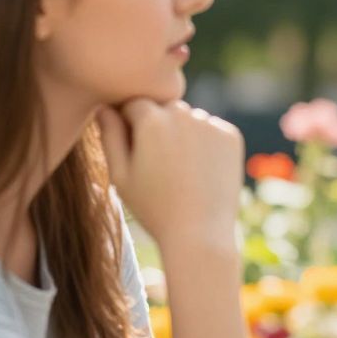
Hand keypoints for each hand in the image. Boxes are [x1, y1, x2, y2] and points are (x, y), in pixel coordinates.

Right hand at [96, 99, 241, 250]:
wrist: (200, 233)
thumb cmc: (153, 207)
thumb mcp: (120, 174)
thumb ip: (110, 136)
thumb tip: (104, 107)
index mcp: (151, 120)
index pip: (134, 104)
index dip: (130, 126)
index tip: (134, 152)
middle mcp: (184, 114)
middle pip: (164, 107)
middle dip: (157, 125)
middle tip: (158, 163)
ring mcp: (211, 124)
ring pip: (189, 118)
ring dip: (182, 132)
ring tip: (179, 170)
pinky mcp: (231, 136)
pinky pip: (211, 129)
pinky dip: (205, 142)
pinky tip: (199, 170)